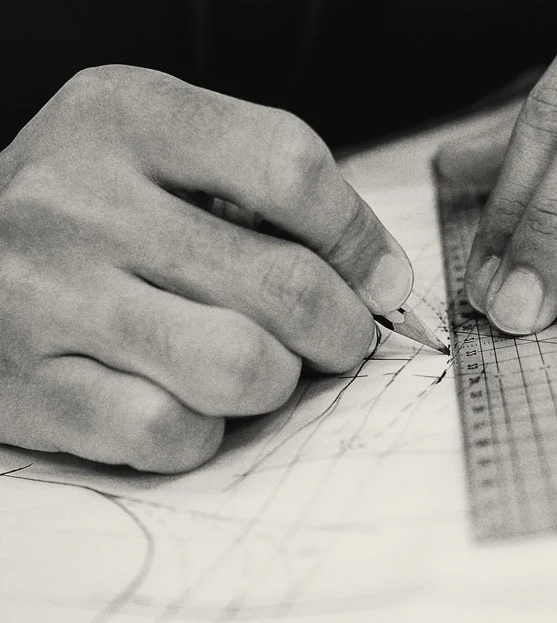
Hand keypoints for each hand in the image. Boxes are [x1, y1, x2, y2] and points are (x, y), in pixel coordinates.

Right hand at [0, 65, 411, 471]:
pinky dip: (207, 430)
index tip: (383, 281)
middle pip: (284, 283)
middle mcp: (80, 199)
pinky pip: (172, 432)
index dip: (361, 239)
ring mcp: (47, 296)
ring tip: (264, 368)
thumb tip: (383, 280)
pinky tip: (192, 403)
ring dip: (279, 380)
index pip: (290, 168)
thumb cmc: (95, 210)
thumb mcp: (165, 153)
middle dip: (342, 329)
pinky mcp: (30, 388)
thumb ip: (271, 194)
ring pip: (241, 367)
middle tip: (339, 338)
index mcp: (128, 117)